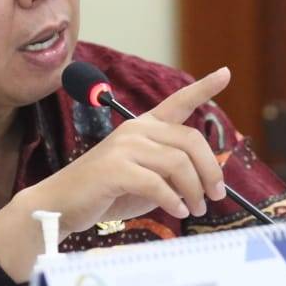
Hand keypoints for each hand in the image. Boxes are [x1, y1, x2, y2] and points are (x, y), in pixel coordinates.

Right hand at [0, 68, 231, 278]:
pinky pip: (157, 184)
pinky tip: (177, 212)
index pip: (178, 101)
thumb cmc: (106, 193)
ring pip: (178, 163)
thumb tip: (208, 182)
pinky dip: (173, 201)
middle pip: (190, 140)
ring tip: (196, 209)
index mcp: (144, 126)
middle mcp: (136, 130)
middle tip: (217, 196)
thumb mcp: (146, 180)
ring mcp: (124, 147)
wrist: (60, 205)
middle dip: (210, 170)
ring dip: (194, 191)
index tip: (225, 73)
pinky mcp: (114, 168)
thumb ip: (172, 174)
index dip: (204, 87)